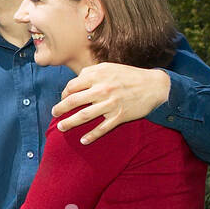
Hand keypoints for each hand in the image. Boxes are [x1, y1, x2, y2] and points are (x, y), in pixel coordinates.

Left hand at [53, 63, 170, 144]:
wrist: (155, 86)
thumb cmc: (129, 76)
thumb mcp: (109, 67)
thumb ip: (90, 72)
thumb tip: (75, 81)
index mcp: (98, 76)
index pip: (72, 86)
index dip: (64, 93)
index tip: (63, 99)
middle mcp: (102, 90)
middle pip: (73, 101)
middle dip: (60, 109)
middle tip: (54, 114)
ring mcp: (110, 104)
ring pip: (84, 116)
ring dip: (69, 123)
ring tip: (61, 127)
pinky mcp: (119, 116)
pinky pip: (102, 128)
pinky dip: (92, 136)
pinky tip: (83, 141)